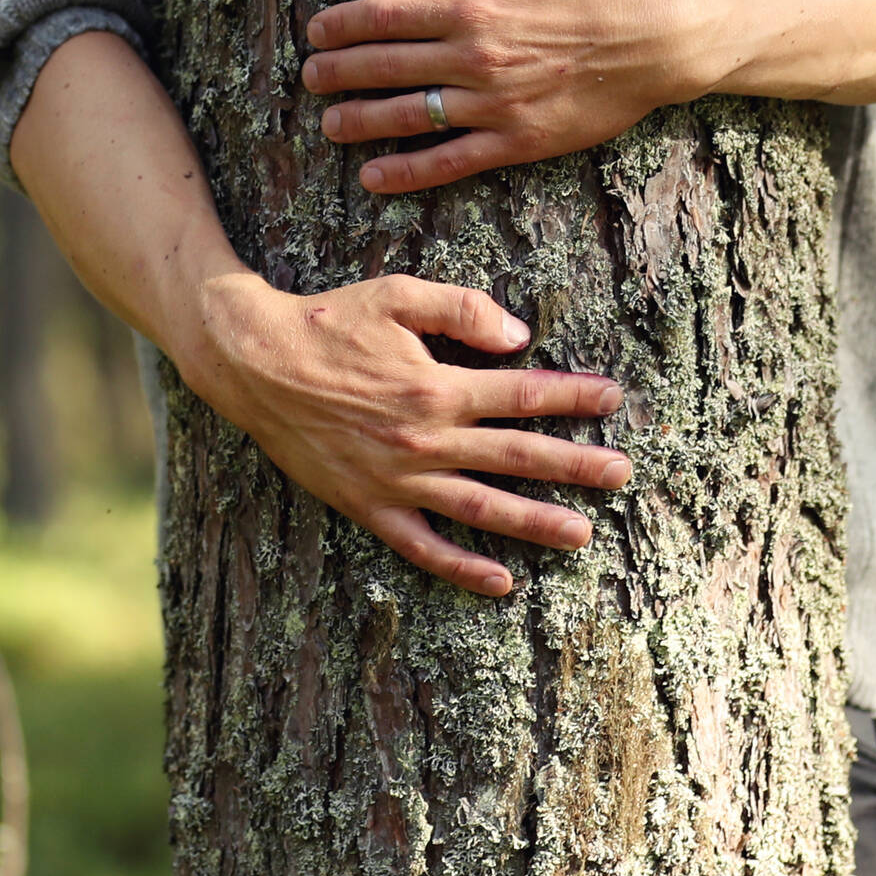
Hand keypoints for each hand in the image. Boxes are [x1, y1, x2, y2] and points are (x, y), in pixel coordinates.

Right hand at [172, 269, 632, 595]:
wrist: (253, 362)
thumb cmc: (328, 321)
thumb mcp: (397, 294)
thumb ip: (463, 310)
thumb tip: (519, 336)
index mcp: (436, 387)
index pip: (523, 395)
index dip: (573, 396)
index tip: (612, 399)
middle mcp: (424, 440)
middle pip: (517, 457)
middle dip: (576, 465)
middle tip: (622, 473)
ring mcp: (396, 480)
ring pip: (481, 509)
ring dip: (535, 522)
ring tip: (582, 533)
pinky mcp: (368, 506)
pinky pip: (422, 546)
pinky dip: (461, 567)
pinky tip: (500, 581)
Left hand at [303, 0, 721, 193]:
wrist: (659, 37)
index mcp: (472, 4)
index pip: (385, 16)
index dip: (342, 25)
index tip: (316, 31)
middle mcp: (474, 58)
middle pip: (385, 67)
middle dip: (338, 73)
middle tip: (310, 78)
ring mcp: (493, 105)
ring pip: (408, 116)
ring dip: (360, 121)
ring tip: (329, 124)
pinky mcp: (517, 141)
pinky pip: (449, 162)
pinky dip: (406, 171)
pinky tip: (374, 175)